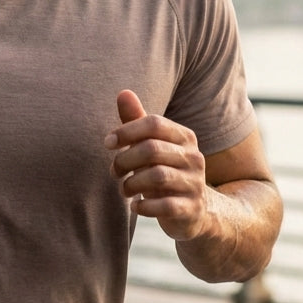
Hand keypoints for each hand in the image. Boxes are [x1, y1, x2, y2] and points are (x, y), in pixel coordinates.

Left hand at [106, 89, 209, 241]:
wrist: (194, 210)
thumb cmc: (165, 170)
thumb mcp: (152, 145)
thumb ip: (137, 121)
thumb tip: (123, 92)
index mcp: (184, 137)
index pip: (154, 123)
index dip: (126, 131)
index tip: (107, 143)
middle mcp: (194, 157)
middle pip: (152, 149)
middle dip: (125, 160)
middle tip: (114, 171)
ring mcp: (195, 184)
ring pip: (158, 176)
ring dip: (132, 184)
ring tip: (124, 189)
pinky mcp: (192, 209)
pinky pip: (165, 206)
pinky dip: (144, 207)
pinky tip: (135, 207)